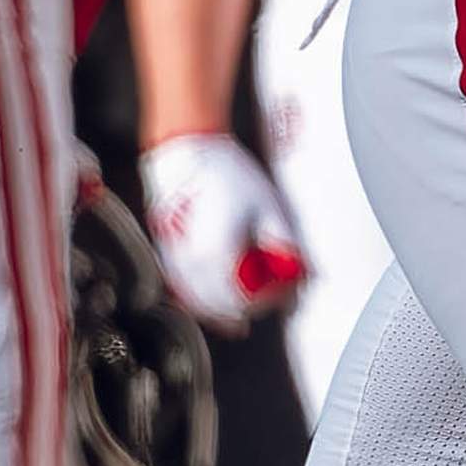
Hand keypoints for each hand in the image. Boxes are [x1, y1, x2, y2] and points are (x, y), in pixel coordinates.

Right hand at [139, 133, 307, 331]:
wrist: (187, 155)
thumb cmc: (227, 175)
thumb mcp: (268, 206)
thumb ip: (282, 243)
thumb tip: (299, 269)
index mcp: (218, 255)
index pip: (246, 298)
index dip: (269, 299)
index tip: (286, 288)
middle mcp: (191, 266)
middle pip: (222, 307)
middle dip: (250, 305)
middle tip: (272, 296)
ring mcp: (174, 262)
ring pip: (200, 304)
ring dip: (224, 310)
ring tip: (247, 308)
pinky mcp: (166, 256)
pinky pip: (184, 292)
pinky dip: (203, 301)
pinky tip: (217, 301)